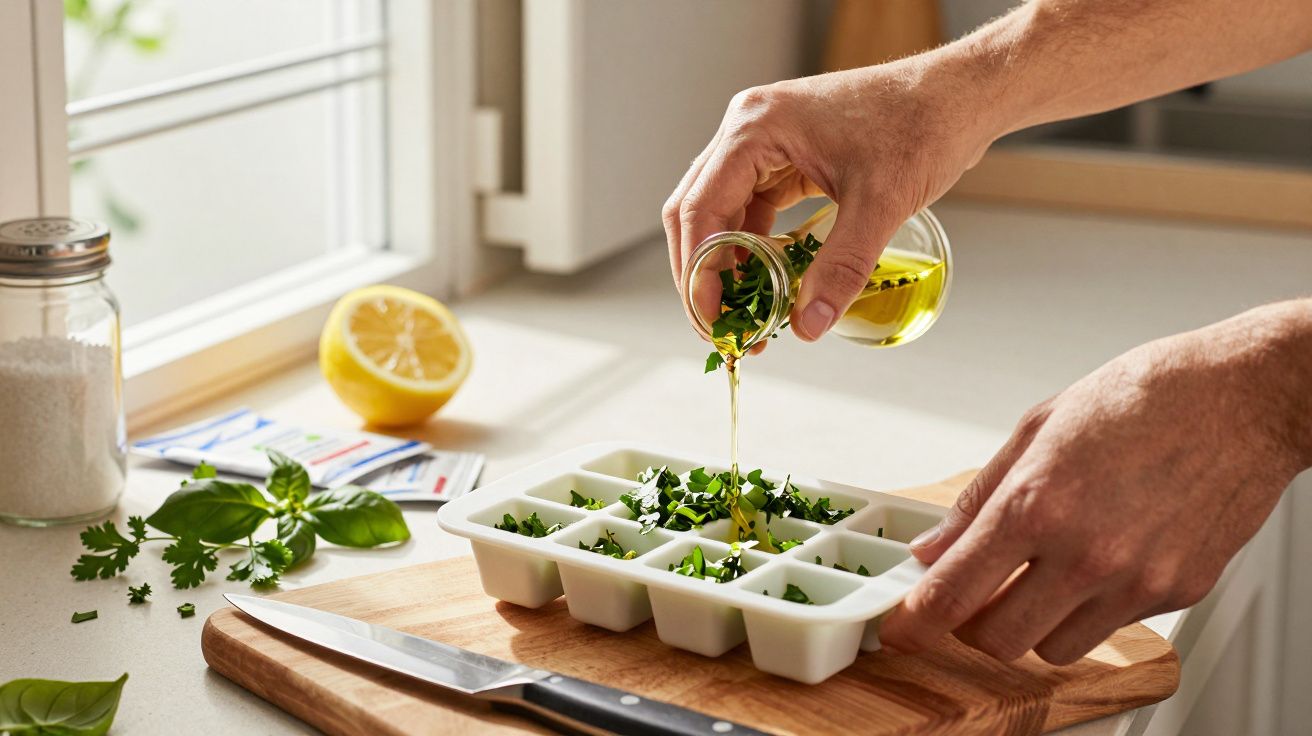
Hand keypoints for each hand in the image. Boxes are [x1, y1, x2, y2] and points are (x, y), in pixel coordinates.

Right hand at [662, 57, 1000, 341]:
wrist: (960, 96)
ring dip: (727, 264)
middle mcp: (748, 129)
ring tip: (745, 313)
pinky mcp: (785, 155)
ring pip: (720, 212)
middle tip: (722, 326)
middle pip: (697, 212)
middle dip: (703, 274)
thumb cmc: (922, 126)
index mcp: (756, 128)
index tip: (713, 318)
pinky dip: (753, 247)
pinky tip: (767, 282)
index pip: (700, 209)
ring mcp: (764, 141)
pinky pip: (752, 208)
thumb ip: (842, 266)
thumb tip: (809, 325)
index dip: (698, 271)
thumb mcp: (880, 203)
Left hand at [880, 301, 1311, 663]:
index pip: (953, 592)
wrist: (1245, 397)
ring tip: (1041, 575)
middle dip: (972, 624)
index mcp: (1038, 503)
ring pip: (1052, 648)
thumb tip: (935, 546)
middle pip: (996, 640)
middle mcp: (1085, 553)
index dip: (915, 620)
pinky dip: (1088, 610)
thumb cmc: (1147, 397)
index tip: (901, 627)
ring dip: (1031, 624)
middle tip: (975, 593)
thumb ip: (977, 498)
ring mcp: (1134, 581)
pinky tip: (1097, 561)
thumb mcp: (1038, 428)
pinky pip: (1110, 629)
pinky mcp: (1176, 592)